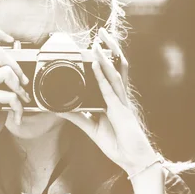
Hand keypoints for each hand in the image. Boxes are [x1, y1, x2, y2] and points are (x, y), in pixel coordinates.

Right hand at [0, 28, 30, 163]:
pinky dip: (18, 107)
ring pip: (6, 72)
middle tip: (23, 83)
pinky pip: (10, 94)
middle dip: (17, 66)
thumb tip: (20, 60)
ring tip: (21, 101)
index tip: (11, 40)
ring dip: (20, 89)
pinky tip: (16, 117)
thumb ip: (4, 76)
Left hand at [61, 28, 157, 174]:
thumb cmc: (119, 145)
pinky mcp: (120, 111)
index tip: (96, 44)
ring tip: (98, 41)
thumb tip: (59, 108)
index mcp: (115, 100)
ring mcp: (122, 103)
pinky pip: (110, 90)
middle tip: (101, 32)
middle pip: (117, 66)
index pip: (111, 73)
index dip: (106, 58)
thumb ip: (77, 117)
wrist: (135, 161)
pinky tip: (97, 63)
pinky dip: (102, 75)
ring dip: (106, 56)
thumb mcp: (92, 128)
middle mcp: (120, 97)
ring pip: (115, 73)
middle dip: (110, 48)